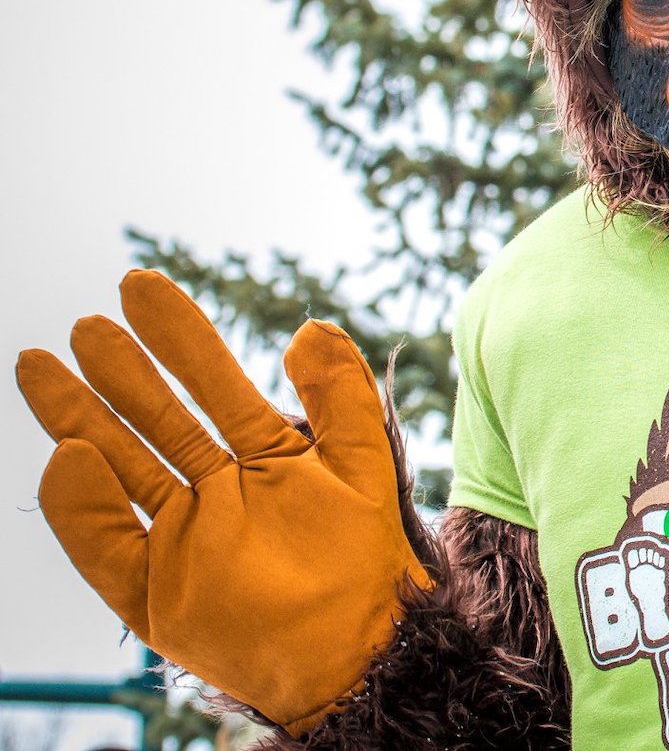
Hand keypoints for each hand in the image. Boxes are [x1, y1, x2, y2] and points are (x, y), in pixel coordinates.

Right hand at [15, 271, 428, 733]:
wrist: (355, 648)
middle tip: (85, 325)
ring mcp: (181, 539)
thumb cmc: (364, 559)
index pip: (214, 383)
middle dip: (121, 373)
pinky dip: (85, 506)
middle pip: (155, 420)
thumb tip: (308, 326)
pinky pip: (108, 544)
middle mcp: (214, 491)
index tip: (141, 283)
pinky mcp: (156, 592)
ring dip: (81, 420)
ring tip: (42, 368)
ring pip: (119, 468)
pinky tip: (70, 456)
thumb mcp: (362, 462)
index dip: (180, 334)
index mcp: (263, 456)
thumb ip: (341, 394)